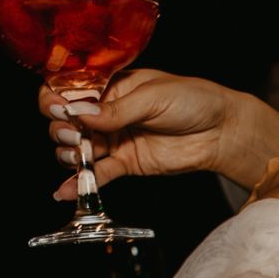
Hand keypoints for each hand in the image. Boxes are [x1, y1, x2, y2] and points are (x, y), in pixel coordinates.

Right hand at [42, 69, 278, 200]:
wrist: (222, 131)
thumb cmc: (194, 100)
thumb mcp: (154, 96)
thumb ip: (116, 109)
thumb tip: (79, 113)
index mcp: (110, 86)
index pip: (69, 90)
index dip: (56, 99)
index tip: (59, 108)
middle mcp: (106, 112)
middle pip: (65, 122)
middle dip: (62, 129)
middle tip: (76, 134)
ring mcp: (114, 138)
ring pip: (76, 149)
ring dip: (70, 154)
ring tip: (81, 153)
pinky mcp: (125, 163)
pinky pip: (96, 174)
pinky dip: (80, 182)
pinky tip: (65, 191)